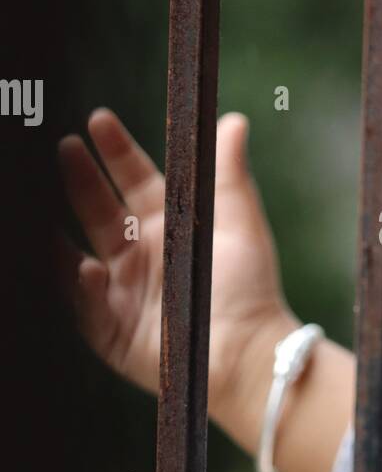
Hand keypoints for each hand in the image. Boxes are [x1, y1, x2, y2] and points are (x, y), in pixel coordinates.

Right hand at [55, 108, 296, 413]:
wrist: (248, 352)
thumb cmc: (250, 288)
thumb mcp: (240, 225)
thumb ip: (229, 174)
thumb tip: (233, 119)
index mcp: (170, 227)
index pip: (135, 179)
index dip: (116, 151)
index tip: (98, 119)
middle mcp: (141, 256)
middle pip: (100, 210)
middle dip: (81, 178)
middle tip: (64, 145)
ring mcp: (122, 292)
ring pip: (81, 253)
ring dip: (64, 229)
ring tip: (42, 198)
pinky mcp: (112, 330)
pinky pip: (86, 305)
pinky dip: (83, 287)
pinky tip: (89, 268)